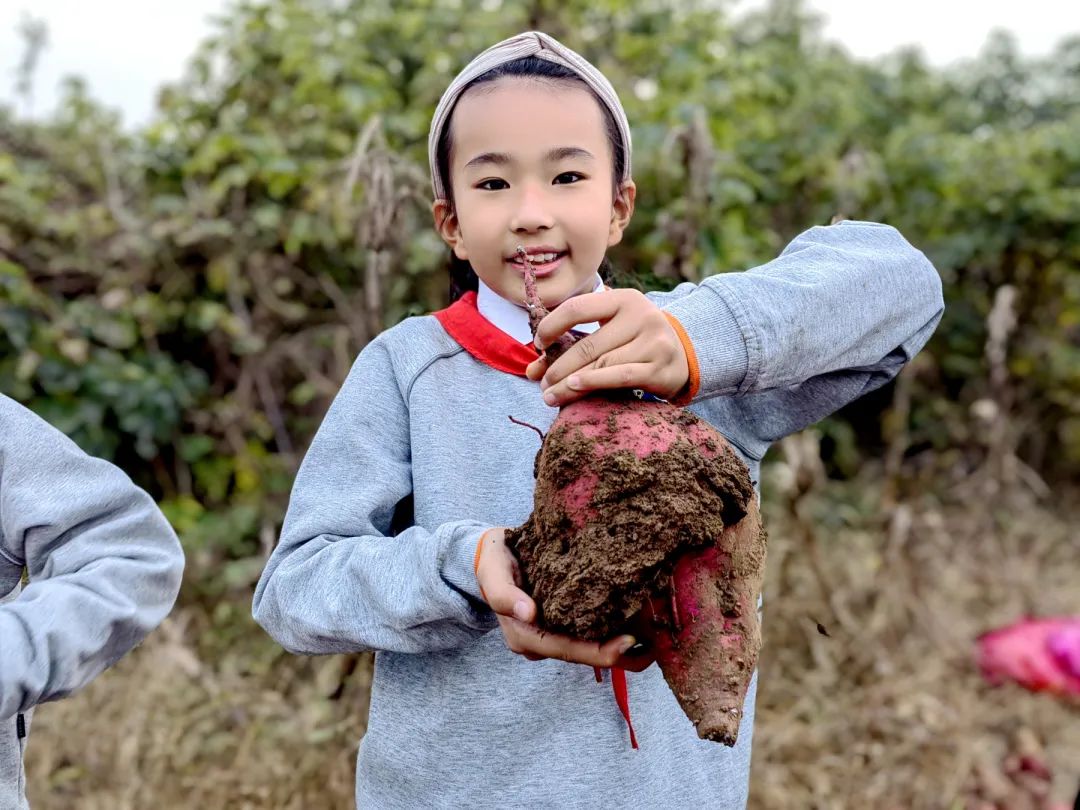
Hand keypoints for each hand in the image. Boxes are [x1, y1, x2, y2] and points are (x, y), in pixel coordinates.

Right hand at [475, 528, 653, 670]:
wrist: (488, 555)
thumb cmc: (492, 560)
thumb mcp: (492, 571)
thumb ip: (504, 594)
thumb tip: (528, 614)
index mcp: (523, 637)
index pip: (567, 650)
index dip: (599, 651)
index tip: (630, 642)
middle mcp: (539, 643)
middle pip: (584, 655)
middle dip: (620, 654)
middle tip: (656, 647)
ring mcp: (550, 636)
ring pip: (588, 647)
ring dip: (620, 646)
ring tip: (656, 638)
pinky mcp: (560, 624)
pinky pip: (588, 634)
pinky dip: (613, 631)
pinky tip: (639, 624)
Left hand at [525, 289, 689, 406]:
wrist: (684, 355)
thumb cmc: (636, 341)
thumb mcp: (610, 332)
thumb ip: (574, 344)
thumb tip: (531, 370)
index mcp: (624, 299)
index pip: (578, 308)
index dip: (551, 325)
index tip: (539, 345)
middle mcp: (641, 316)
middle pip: (588, 345)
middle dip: (558, 366)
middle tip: (541, 383)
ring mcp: (654, 342)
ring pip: (601, 364)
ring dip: (569, 382)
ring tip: (550, 394)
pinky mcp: (660, 368)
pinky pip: (620, 377)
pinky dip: (594, 383)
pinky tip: (574, 389)